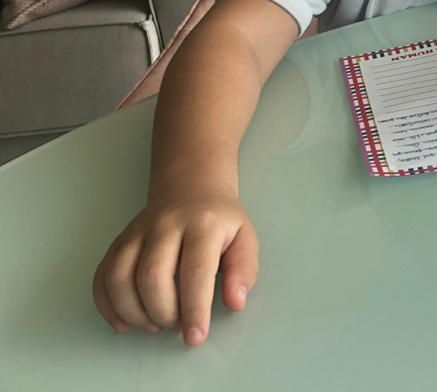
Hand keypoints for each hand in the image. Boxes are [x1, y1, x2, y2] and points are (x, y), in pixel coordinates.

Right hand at [92, 188, 258, 347]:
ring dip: (133, 313)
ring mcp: (136, 233)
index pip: (195, 272)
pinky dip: (107, 306)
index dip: (194, 309)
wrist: (191, 187)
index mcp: (203, 225)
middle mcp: (165, 225)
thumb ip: (243, 270)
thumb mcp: (245, 238)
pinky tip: (125, 322)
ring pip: (120, 278)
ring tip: (155, 324)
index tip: (196, 338)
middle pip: (152, 277)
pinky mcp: (118, 242)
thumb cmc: (220, 221)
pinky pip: (101, 276)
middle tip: (178, 325)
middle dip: (163, 313)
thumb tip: (235, 303)